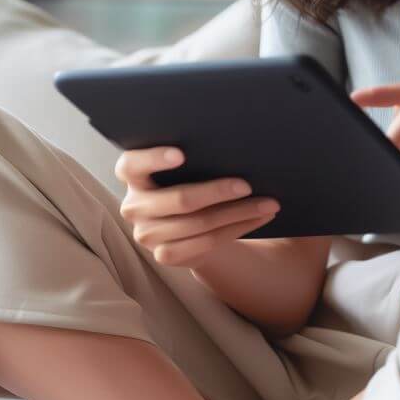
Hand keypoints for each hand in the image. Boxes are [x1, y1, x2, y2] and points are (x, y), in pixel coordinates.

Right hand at [115, 146, 280, 268]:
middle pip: (180, 200)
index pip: (131, 164)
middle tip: (248, 184)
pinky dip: (237, 229)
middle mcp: (134, 206)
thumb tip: (234, 144)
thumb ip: (192, 156)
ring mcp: (146, 234)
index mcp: (132, 175)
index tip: (181, 154)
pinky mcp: (164, 255)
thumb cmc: (186, 179)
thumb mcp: (182, 167)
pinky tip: (258, 218)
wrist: (186, 223)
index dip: (154, 159)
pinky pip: (207, 242)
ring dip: (239, 213)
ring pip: (200, 224)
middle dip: (218, 192)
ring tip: (268, 203)